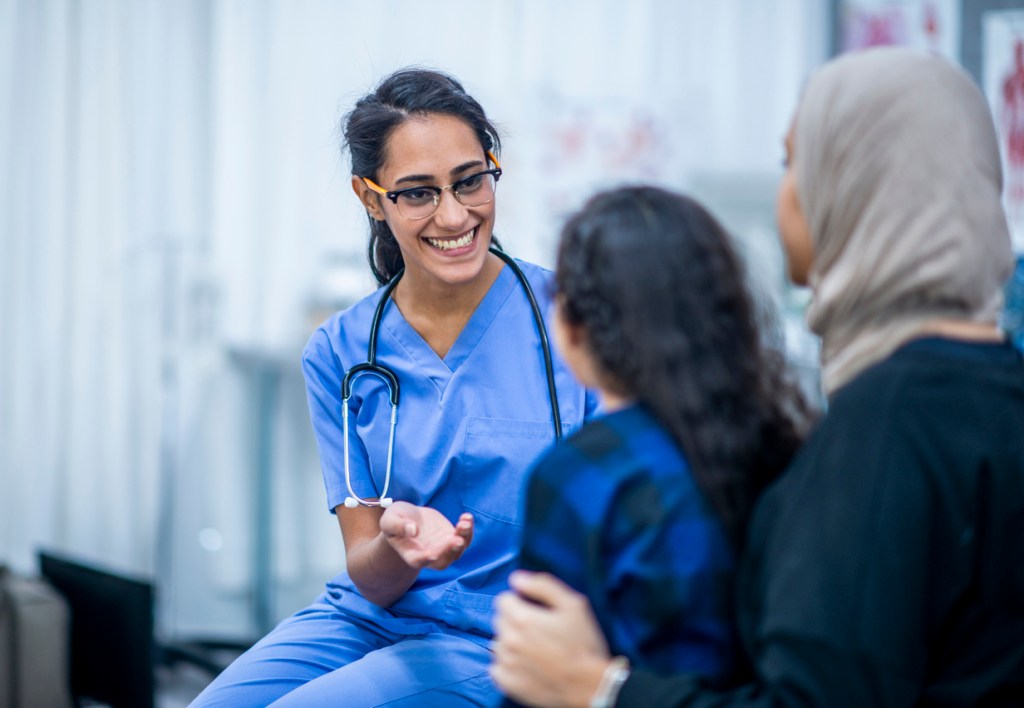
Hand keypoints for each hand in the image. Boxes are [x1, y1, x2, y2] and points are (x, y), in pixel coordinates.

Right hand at [379, 501, 473, 570]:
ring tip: (465, 522)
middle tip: (457, 540)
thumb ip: (398, 526)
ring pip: (457, 550)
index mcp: (411, 555)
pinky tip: (467, 517)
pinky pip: (464, 537)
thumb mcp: (389, 520)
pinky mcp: (452, 537)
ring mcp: (443, 548)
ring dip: (464, 538)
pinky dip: (468, 529)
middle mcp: (429, 556)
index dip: (425, 559)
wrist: (409, 517)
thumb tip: (413, 530)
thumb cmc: (396, 519)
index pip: (419, 561)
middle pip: (443, 561)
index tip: (432, 554)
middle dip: (451, 551)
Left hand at [491, 571, 612, 707]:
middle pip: (500, 620)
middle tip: (539, 630)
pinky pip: (496, 667)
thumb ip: (543, 585)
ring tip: (534, 649)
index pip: (503, 599)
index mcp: (522, 618)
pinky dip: (507, 665)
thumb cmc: (584, 644)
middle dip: (515, 620)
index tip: (535, 610)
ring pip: (498, 643)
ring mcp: (506, 663)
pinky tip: (526, 665)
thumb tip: (516, 578)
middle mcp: (508, 640)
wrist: (590, 686)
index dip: (520, 601)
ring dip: (512, 642)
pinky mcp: (507, 683)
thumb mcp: (573, 605)